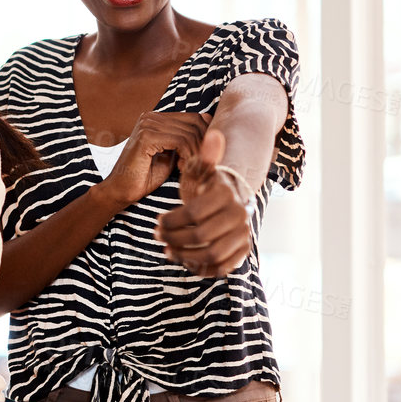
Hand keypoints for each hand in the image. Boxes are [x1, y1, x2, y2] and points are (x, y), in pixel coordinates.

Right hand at [97, 111, 210, 208]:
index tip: (200, 157)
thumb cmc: (145, 176)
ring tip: (188, 168)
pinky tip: (181, 168)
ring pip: (189, 133)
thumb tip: (207, 122)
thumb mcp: (172, 155)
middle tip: (197, 164)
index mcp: (155, 117)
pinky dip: (187, 156)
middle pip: (194, 123)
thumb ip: (186, 140)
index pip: (193, 118)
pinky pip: (180, 141)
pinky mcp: (146, 137)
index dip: (205, 137)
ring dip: (195, 153)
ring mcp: (147, 125)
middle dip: (202, 146)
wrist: (120, 191)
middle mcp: (150, 117)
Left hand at [154, 131, 252, 277]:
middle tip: (158, 237)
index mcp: (227, 195)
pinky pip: (222, 267)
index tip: (156, 222)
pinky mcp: (242, 251)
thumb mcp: (200, 170)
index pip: (193, 213)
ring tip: (167, 250)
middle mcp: (240, 216)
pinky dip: (201, 268)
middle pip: (200, 236)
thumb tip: (212, 133)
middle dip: (174, 238)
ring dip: (184, 255)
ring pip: (211, 254)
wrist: (227, 202)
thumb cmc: (206, 186)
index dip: (171, 220)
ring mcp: (244, 235)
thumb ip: (204, 156)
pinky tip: (184, 261)